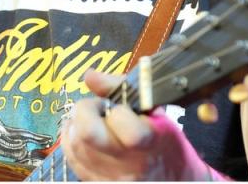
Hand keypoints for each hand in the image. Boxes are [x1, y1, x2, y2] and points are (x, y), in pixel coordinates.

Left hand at [61, 69, 223, 180]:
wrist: (175, 180)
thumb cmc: (164, 142)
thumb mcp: (154, 111)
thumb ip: (120, 88)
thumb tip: (90, 75)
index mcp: (148, 143)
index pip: (119, 120)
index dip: (113, 107)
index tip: (117, 106)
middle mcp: (128, 166)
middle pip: (87, 134)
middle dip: (85, 112)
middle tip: (97, 110)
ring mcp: (112, 179)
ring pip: (75, 145)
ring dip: (77, 126)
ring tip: (93, 122)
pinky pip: (72, 160)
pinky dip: (73, 142)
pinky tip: (83, 136)